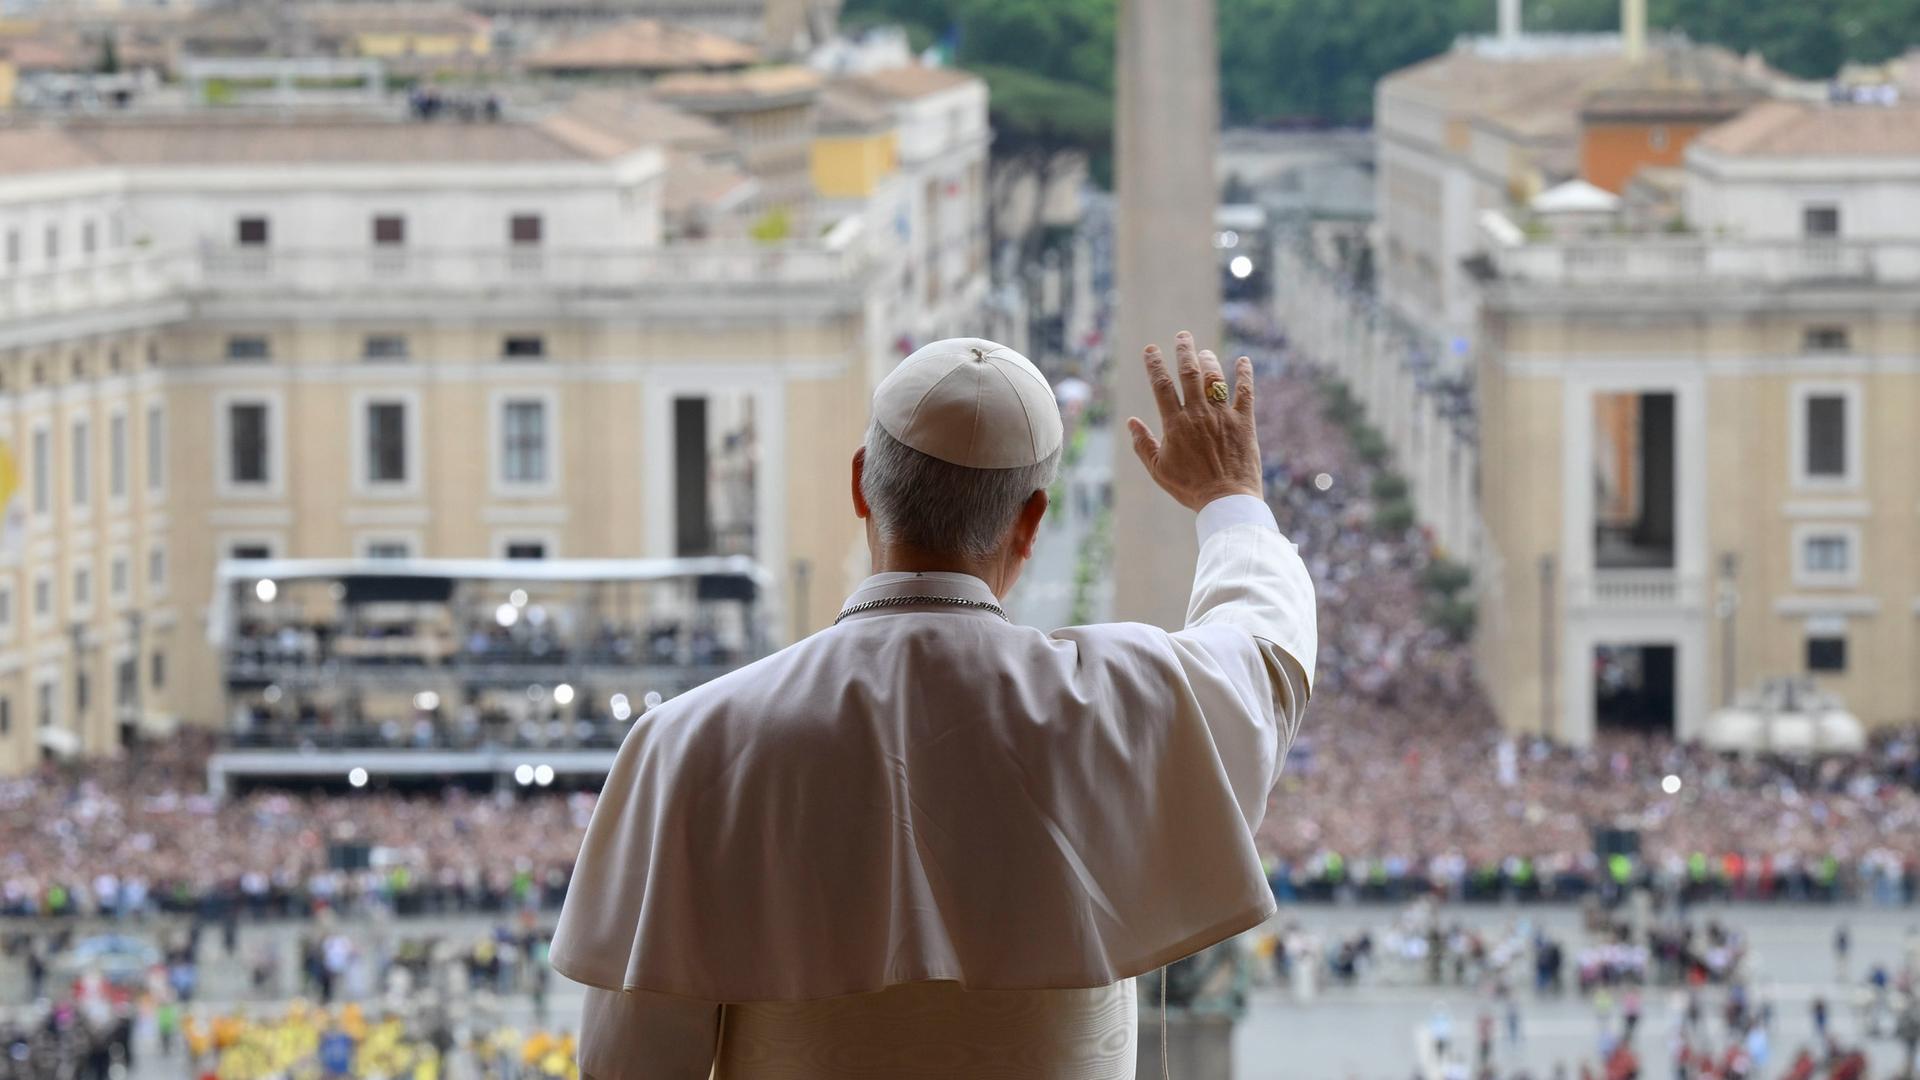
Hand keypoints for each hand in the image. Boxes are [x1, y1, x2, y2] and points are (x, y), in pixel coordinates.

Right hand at [1126, 331, 1261, 512]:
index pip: (1161, 385)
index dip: (1154, 364)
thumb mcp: (1158, 470)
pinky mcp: (1244, 422)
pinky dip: (1244, 374)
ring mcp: (1222, 416)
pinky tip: (1243, 361)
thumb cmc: (1190, 488)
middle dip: (1184, 350)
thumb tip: (1131, 422)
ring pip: (1214, 378)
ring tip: (1204, 352)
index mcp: (1175, 424)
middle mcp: (1198, 414)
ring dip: (1209, 360)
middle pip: (1189, 373)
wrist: (1226, 500)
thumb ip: (1143, 444)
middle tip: (1183, 336)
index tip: (1150, 349)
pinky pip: (1245, 392)